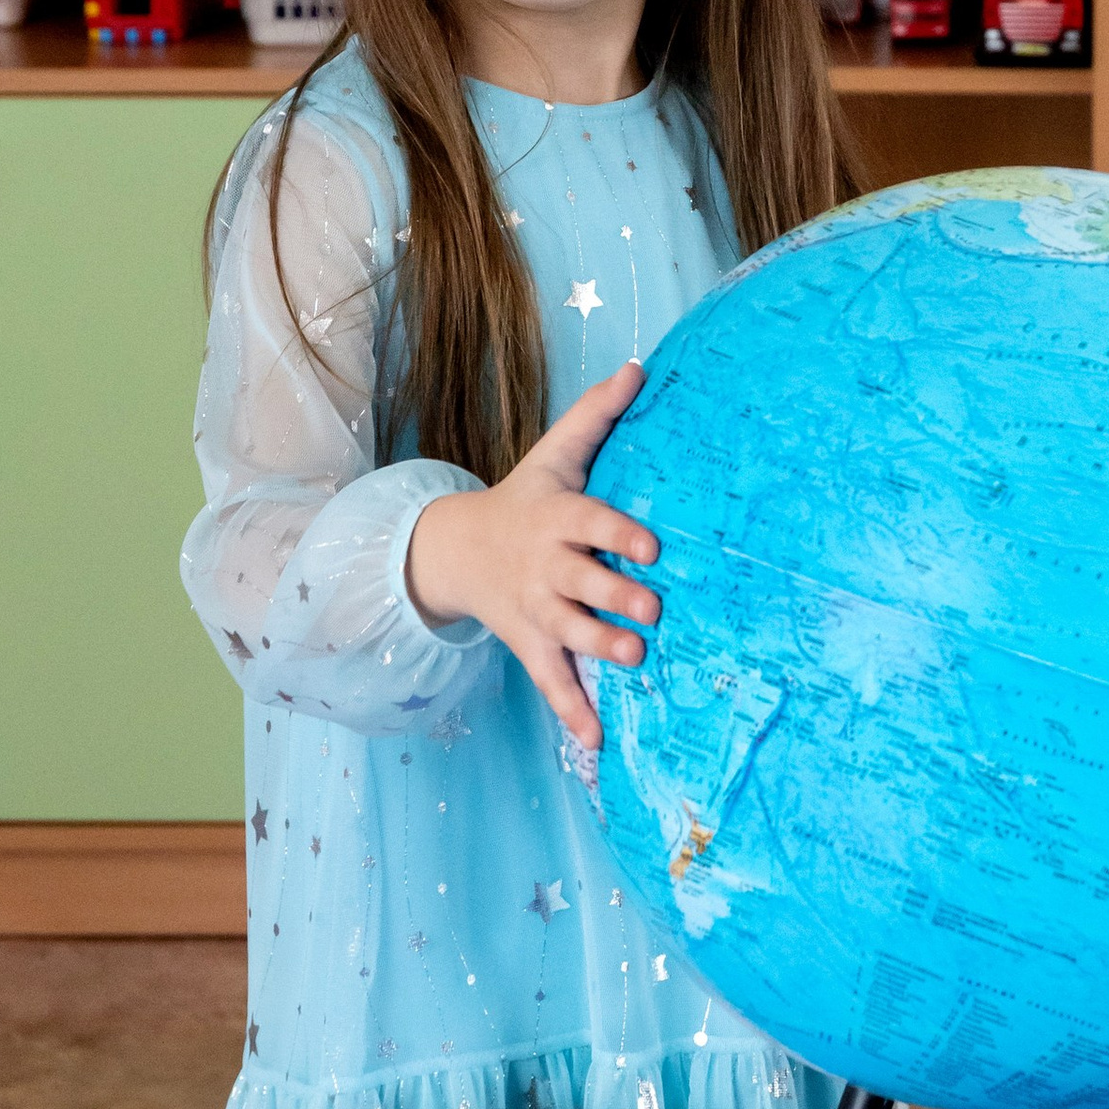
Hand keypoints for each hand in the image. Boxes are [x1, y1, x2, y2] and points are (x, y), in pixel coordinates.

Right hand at [407, 361, 658, 745]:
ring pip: (568, 634)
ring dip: (600, 649)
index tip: (651, 545)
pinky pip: (550, 682)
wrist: (457, 549)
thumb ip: (599, 414)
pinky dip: (572, 713)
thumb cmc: (526, 497)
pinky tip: (597, 742)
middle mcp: (546, 567)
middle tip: (652, 609)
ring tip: (635, 657)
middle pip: (582, 584)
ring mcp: (535, 610)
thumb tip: (641, 367)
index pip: (591, 523)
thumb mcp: (556, 454)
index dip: (619, 534)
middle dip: (616, 598)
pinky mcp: (529, 644)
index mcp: (557, 518)